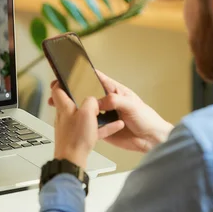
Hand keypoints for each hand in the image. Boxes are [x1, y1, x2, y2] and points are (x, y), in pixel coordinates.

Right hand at [48, 71, 173, 152]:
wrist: (151, 140)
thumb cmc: (147, 119)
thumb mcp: (131, 106)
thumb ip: (115, 101)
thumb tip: (99, 102)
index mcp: (115, 91)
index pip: (97, 78)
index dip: (84, 74)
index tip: (71, 71)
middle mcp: (107, 102)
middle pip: (88, 93)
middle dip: (74, 91)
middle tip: (61, 90)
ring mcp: (104, 115)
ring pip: (86, 109)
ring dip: (76, 108)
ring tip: (63, 105)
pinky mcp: (102, 128)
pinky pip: (90, 124)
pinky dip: (82, 123)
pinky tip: (73, 122)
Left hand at [51, 83, 99, 168]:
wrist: (72, 162)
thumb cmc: (75, 139)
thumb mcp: (87, 113)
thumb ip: (91, 101)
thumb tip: (93, 100)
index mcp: (64, 107)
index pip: (57, 90)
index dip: (60, 81)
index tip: (65, 77)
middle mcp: (65, 117)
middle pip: (70, 102)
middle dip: (81, 97)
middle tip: (89, 93)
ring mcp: (71, 128)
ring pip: (83, 116)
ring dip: (95, 112)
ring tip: (107, 110)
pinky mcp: (77, 138)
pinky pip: (92, 129)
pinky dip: (103, 126)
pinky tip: (115, 126)